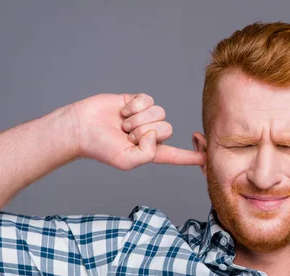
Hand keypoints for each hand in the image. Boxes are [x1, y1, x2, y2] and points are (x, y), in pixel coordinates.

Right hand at [69, 93, 205, 169]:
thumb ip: (148, 154)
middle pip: (167, 128)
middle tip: (125, 134)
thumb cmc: (101, 148)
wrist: (80, 128)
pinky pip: (149, 100)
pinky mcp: (137, 101)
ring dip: (138, 118)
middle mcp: (150, 134)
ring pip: (159, 113)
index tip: (208, 158)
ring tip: (122, 123)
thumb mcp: (127, 161)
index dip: (192, 157)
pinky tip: (122, 111)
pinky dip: (135, 105)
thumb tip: (155, 135)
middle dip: (144, 130)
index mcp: (151, 152)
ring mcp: (145, 117)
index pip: (176, 155)